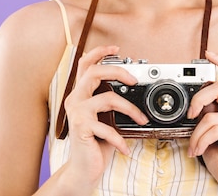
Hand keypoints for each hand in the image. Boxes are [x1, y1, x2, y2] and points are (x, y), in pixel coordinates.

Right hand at [61, 45, 148, 188]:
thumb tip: (134, 88)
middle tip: (134, 80)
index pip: (85, 64)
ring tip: (141, 120)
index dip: (99, 52)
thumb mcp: (106, 117)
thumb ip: (112, 101)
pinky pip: (108, 127)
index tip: (116, 48)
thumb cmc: (96, 141)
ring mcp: (77, 112)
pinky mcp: (81, 127)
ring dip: (131, 110)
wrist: (83, 168)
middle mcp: (75, 99)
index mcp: (81, 93)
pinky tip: (125, 148)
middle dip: (117, 71)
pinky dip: (120, 139)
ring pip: (108, 98)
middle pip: (94, 72)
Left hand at [187, 51, 217, 195]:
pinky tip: (199, 151)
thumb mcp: (207, 133)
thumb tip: (193, 104)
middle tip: (190, 114)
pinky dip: (201, 141)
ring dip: (196, 133)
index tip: (208, 54)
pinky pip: (216, 130)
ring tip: (194, 146)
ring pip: (212, 115)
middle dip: (198, 99)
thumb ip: (204, 116)